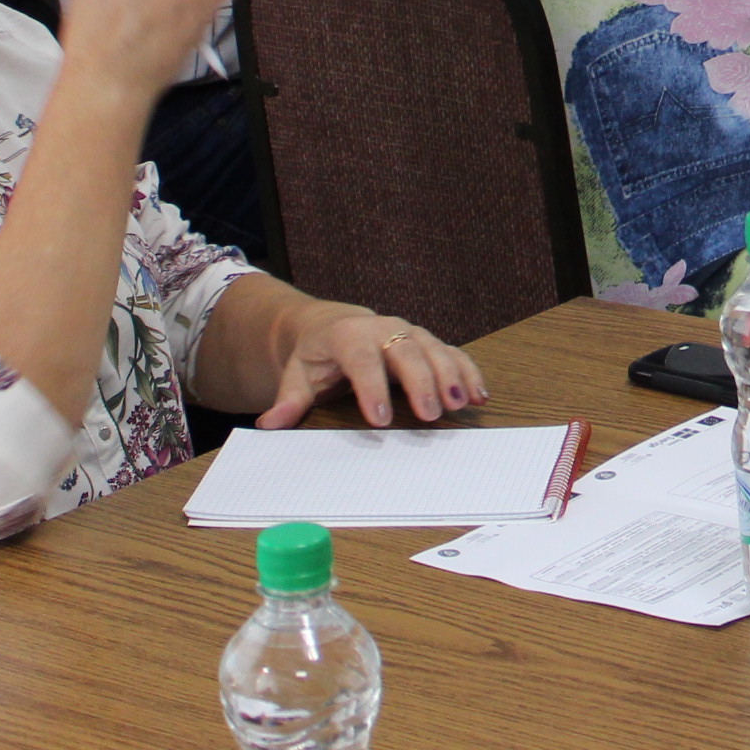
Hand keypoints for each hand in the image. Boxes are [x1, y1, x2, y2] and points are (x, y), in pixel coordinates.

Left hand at [257, 305, 490, 428]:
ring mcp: (409, 333)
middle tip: (431, 414)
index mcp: (348, 335)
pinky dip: (468, 371)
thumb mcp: (297, 375)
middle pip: (405, 350)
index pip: (361, 359)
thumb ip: (289, 400)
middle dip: (421, 381)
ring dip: (451, 376)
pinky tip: (479, 395)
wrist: (334, 325)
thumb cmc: (317, 356)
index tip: (380, 419)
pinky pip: (452, 353)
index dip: (372, 387)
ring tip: (462, 405)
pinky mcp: (427, 343)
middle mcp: (383, 328)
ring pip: (434, 349)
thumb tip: (269, 424)